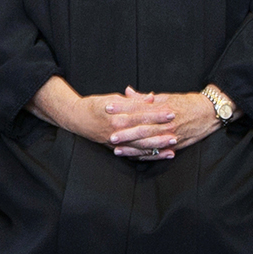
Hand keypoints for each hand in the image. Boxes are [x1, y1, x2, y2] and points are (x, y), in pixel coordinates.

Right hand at [31, 76, 204, 155]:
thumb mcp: (113, 99)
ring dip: (157, 146)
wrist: (76, 118)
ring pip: (140, 145)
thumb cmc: (95, 105)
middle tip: (176, 130)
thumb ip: (133, 100)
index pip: (141, 114)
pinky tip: (159, 154)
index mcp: (117, 115)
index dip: (156, 114)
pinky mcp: (116, 148)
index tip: (171, 112)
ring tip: (172, 145)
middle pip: (142, 131)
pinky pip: (134, 154)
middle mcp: (117, 130)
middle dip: (160, 131)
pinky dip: (147, 155)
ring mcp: (116, 141)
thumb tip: (152, 98)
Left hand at [97, 87, 227, 159]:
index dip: (122, 108)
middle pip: (141, 128)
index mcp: (162, 108)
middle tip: (109, 134)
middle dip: (125, 132)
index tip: (108, 108)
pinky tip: (134, 157)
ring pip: (148, 143)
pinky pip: (157, 152)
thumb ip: (145, 98)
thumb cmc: (187, 103)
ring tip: (117, 149)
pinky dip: (145, 155)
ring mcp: (170, 135)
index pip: (138, 108)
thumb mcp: (166, 96)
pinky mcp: (175, 145)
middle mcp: (166, 123)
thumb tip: (127, 91)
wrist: (210, 113)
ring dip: (132, 147)